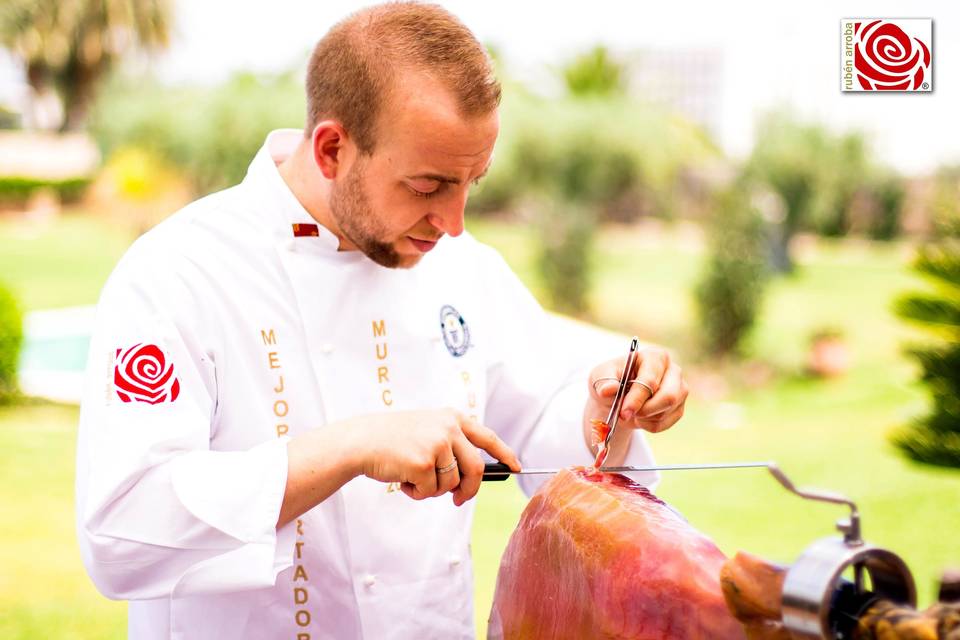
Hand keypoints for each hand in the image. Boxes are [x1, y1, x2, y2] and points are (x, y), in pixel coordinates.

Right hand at [343, 408, 519, 505]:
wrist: (360, 441)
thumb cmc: (391, 440)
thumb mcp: (426, 431)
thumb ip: (450, 445)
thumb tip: (472, 479)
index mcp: (451, 418)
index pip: (487, 437)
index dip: (504, 453)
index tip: (516, 466)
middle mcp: (448, 428)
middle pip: (475, 468)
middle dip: (470, 490)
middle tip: (459, 500)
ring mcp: (437, 444)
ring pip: (452, 483)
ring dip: (433, 490)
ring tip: (412, 478)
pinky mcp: (424, 462)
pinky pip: (431, 491)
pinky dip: (417, 493)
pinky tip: (402, 480)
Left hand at [587, 347, 687, 434]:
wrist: (616, 397)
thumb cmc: (610, 380)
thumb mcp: (601, 377)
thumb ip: (604, 382)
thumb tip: (607, 389)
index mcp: (655, 357)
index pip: (650, 380)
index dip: (637, 398)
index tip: (624, 411)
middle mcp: (673, 371)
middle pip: (669, 396)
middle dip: (645, 410)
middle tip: (625, 415)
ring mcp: (679, 389)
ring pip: (667, 411)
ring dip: (644, 418)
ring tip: (629, 411)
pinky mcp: (679, 407)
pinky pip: (666, 424)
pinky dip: (648, 425)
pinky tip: (639, 417)